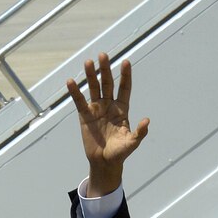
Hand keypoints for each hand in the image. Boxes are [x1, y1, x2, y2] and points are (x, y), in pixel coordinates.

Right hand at [67, 52, 148, 196]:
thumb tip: (147, 121)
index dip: (125, 75)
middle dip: (105, 69)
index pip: (124, 88)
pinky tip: (71, 81)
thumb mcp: (132, 143)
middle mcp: (109, 105)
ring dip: (91, 75)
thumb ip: (139, 132)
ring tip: (88, 62)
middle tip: (103, 55)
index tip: (126, 62)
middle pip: (107, 83)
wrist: (104, 162)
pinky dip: (75, 92)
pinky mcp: (85, 115)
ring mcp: (96, 109)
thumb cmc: (120, 152)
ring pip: (93, 88)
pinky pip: (79, 101)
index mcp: (122, 109)